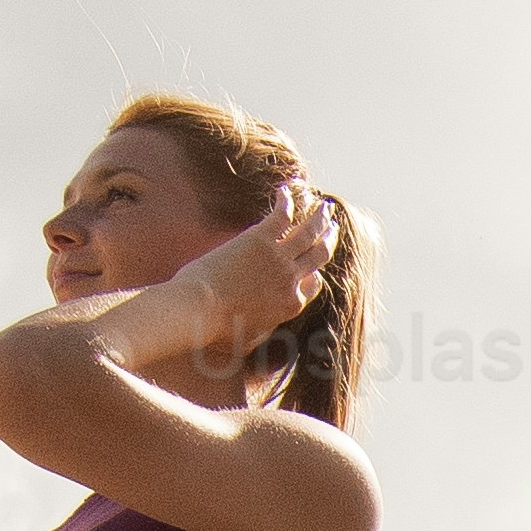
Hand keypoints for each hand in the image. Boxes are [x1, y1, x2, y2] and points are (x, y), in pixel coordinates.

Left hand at [165, 181, 337, 386]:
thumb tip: (263, 337)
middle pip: (320, 254)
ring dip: (320, 216)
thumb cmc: (218, 330)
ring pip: (310, 231)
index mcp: (291, 305)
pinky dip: (288, 200)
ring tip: (324, 206)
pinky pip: (283, 214)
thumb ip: (264, 332)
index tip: (312, 263)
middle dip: (328, 239)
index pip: (314, 283)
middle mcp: (292, 280)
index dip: (314, 271)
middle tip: (331, 227)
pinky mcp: (261, 238)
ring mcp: (279, 257)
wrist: (200, 310)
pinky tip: (287, 190)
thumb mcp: (249, 340)